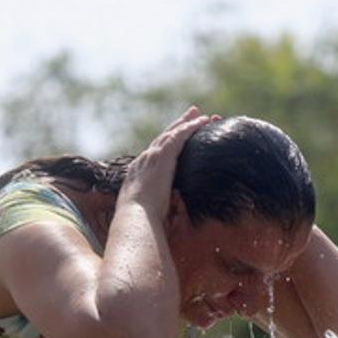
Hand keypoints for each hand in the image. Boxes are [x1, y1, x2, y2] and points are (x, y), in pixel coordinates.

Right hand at [117, 106, 213, 220]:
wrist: (135, 217)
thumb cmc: (141, 223)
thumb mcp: (148, 214)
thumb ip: (158, 211)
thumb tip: (168, 222)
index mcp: (138, 175)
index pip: (153, 154)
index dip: (165, 144)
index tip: (174, 138)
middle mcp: (143, 161)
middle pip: (162, 139)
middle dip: (176, 126)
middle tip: (188, 116)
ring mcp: (151, 157)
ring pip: (171, 134)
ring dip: (185, 123)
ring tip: (198, 115)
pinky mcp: (161, 157)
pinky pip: (178, 136)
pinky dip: (190, 127)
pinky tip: (202, 121)